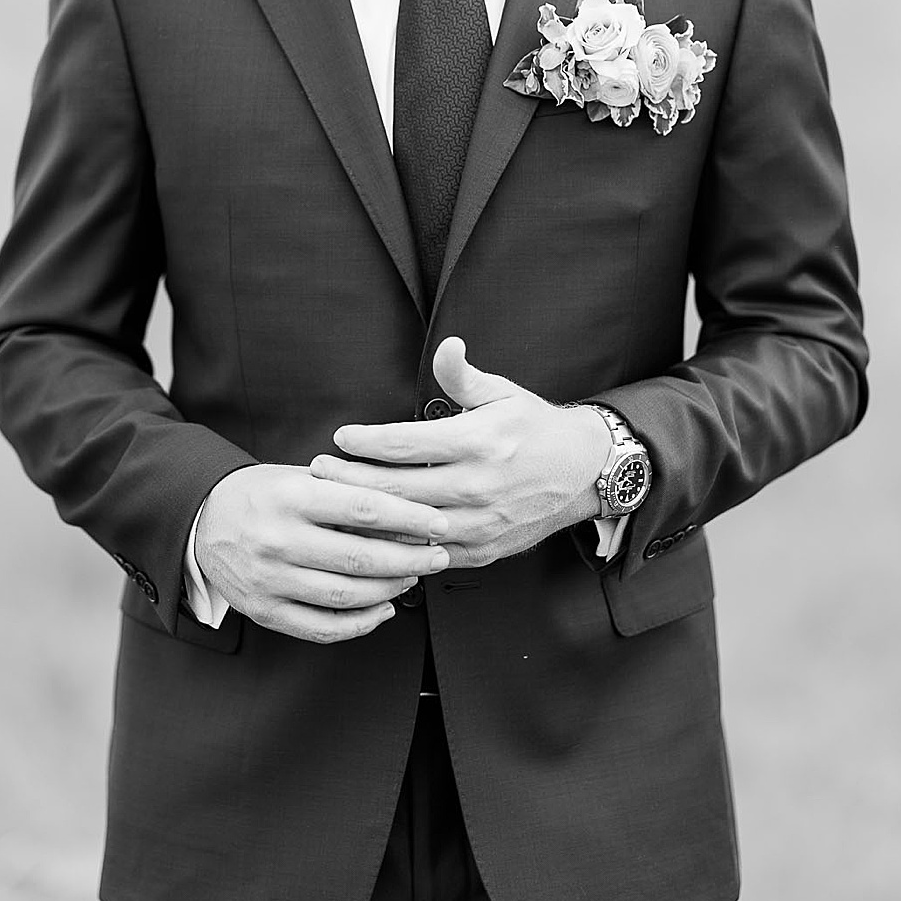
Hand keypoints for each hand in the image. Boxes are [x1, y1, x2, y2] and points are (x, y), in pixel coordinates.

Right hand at [193, 463, 450, 643]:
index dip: (409, 518)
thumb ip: (347, 489)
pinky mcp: (265, 611)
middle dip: (409, 559)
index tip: (439, 522)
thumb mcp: (299, 476)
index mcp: (291, 498)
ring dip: (390, 589)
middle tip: (438, 554)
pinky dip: (360, 622)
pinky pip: (322, 627)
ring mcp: (270, 581)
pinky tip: (382, 609)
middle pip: (360, 558)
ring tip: (413, 576)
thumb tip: (409, 505)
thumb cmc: (262, 494)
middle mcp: (279, 541)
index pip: (363, 509)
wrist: (202, 521)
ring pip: (346, 595)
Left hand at [311, 338, 608, 567]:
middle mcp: (478, 486)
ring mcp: (479, 523)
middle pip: (397, 489)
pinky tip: (371, 535)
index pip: (407, 443)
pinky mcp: (481, 550)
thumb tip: (446, 346)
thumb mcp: (502, 392)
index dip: (367, 440)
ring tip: (333, 504)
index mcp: (479, 442)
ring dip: (366, 517)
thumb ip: (463, 375)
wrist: (582, 473)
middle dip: (351, 480)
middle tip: (319, 470)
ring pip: (408, 527)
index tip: (341, 436)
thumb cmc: (535, 428)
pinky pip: (428, 554)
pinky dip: (396, 546)